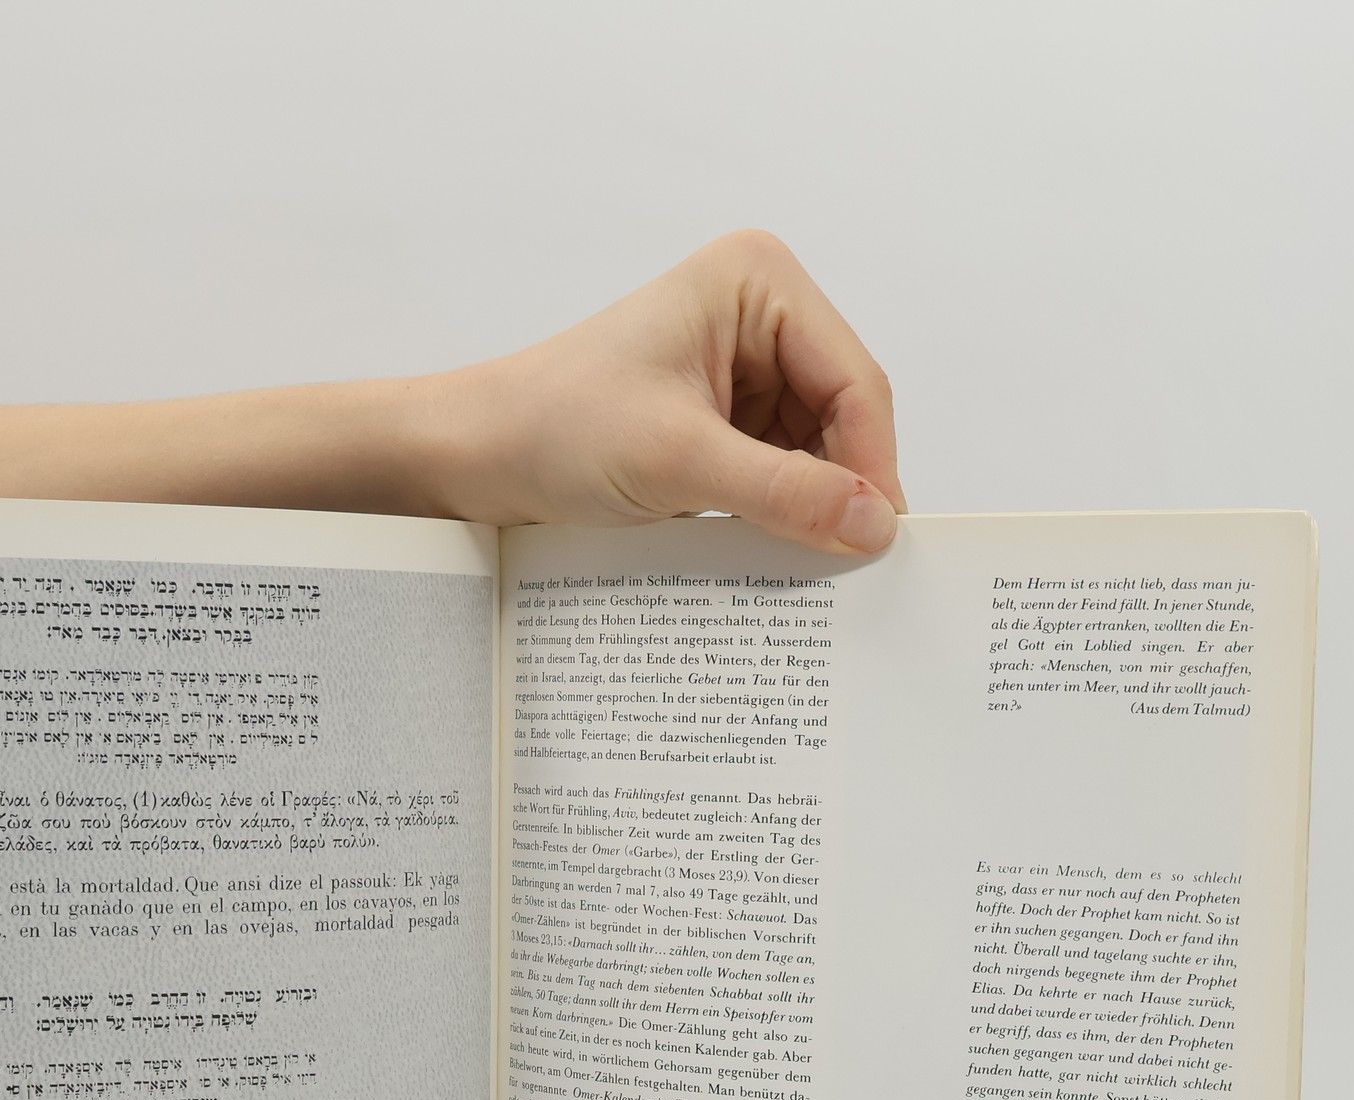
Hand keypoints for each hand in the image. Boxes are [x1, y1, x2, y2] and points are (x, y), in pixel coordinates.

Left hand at [441, 230, 905, 554]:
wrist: (476, 456)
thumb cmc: (554, 427)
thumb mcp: (679, 462)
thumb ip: (783, 492)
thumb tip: (874, 523)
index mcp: (758, 282)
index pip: (854, 380)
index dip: (871, 462)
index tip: (877, 537)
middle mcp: (759, 315)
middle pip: (843, 414)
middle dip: (843, 485)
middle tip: (850, 563)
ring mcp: (742, 368)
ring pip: (816, 450)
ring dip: (811, 505)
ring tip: (803, 562)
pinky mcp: (722, 420)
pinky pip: (779, 471)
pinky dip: (780, 512)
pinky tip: (772, 549)